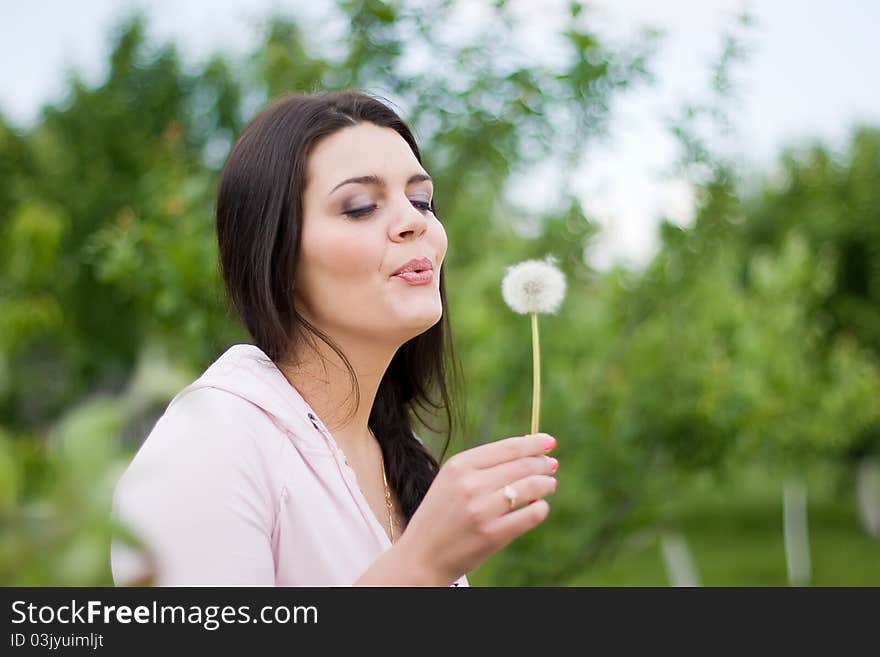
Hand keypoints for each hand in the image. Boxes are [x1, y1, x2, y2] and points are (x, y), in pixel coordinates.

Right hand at [396, 432, 558, 583]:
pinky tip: (539, 507)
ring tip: (549, 484)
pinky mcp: (493, 534)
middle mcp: (471, 484)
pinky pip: (532, 515)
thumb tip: (529, 452)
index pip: (507, 447)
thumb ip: (483, 466)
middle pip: (522, 465)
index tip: (548, 441)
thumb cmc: (441, 515)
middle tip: (551, 465)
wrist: (422, 555)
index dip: (533, 443)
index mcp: (459, 465)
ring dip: (546, 484)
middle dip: (543, 463)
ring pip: (531, 487)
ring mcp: (482, 510)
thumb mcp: (451, 481)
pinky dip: (541, 509)